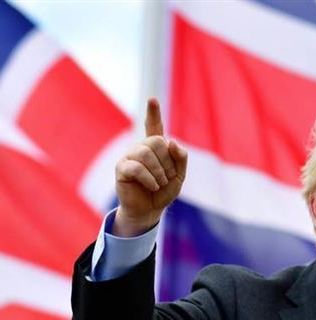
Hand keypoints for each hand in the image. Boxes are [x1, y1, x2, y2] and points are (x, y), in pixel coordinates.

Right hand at [113, 98, 187, 236]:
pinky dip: (149, 178)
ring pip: (146, 153)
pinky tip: (152, 186)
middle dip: (167, 162)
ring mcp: (130, 156)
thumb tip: (172, 142)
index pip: (154, 126)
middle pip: (157, 142)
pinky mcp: (121, 168)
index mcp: (156, 147)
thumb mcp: (179, 175)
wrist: (149, 209)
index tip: (152, 99)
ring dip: (159, 171)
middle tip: (166, 177)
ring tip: (159, 184)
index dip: (153, 113)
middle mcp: (141, 148)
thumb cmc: (164, 191)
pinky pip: (136, 167)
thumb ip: (181, 158)